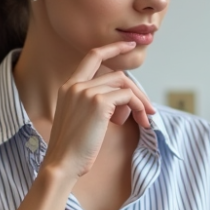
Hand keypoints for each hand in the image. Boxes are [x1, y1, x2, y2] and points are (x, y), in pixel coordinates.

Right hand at [42, 42, 155, 178]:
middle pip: (117, 75)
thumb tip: (123, 102)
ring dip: (139, 101)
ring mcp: (86, 92)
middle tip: (148, 109)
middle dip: (136, 90)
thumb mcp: (79, 119)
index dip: (112, 48)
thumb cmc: (72, 149)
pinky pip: (128, 97)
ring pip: (125, 84)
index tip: (129, 45)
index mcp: (68, 87)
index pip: (92, 56)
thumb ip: (95, 104)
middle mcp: (76, 85)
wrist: (62, 164)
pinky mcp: (99, 103)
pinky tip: (138, 122)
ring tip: (144, 119)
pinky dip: (138, 108)